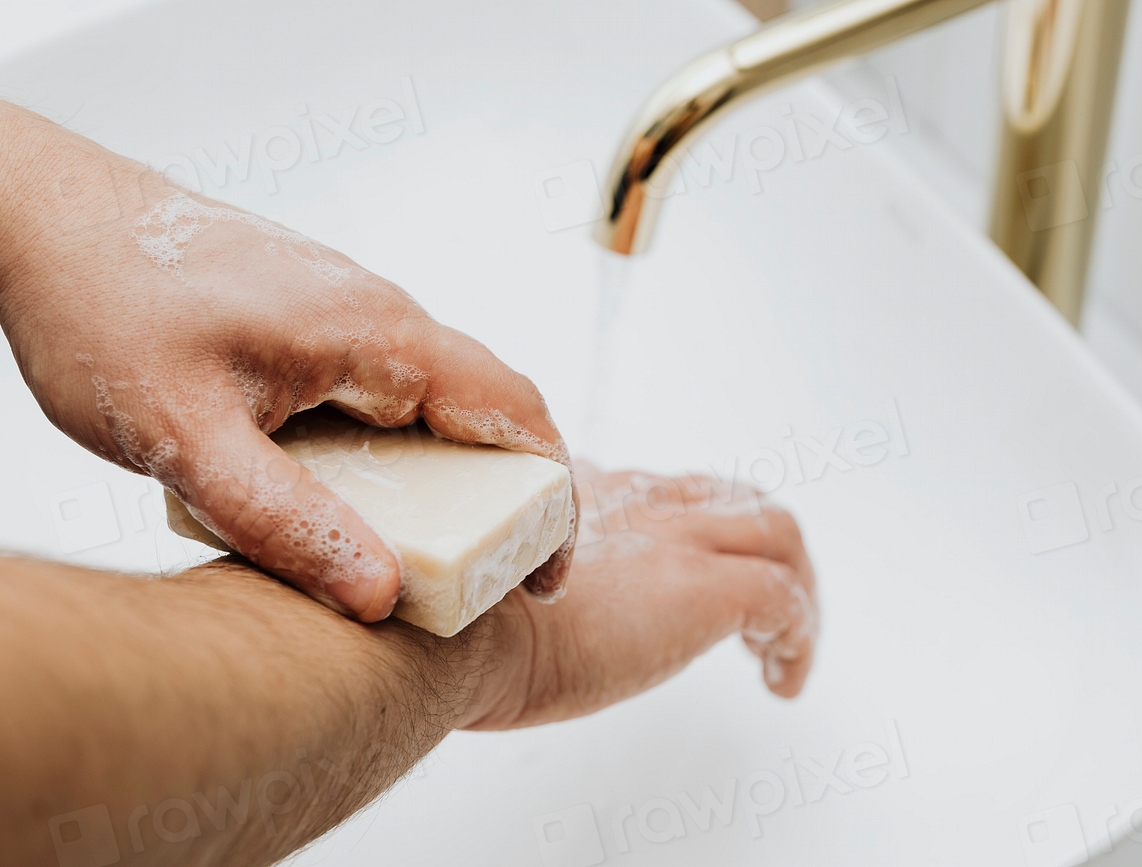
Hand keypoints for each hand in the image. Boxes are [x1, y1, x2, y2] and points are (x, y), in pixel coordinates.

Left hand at [0, 102, 573, 620]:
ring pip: (435, 398)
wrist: (42, 217)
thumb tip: (377, 593)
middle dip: (508, 496)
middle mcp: (379, 315)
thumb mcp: (186, 439)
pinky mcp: (314, 318)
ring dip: (451, 473)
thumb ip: (282, 521)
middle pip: (489, 407)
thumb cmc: (102, 306)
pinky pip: (388, 386)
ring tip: (421, 548)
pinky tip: (354, 488)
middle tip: (486, 576)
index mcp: (376, 335)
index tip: (544, 571)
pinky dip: (403, 446)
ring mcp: (348, 311)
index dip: (549, 497)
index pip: (514, 413)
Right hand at [460, 465, 819, 728]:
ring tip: (782, 652)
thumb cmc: (454, 623)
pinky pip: (783, 599)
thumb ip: (515, 565)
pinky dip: (798, 637)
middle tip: (759, 615)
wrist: (451, 635)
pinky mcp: (701, 586)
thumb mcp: (488, 573)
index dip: (691, 530)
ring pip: (776, 532)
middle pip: (732, 498)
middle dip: (758, 548)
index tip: (685, 579)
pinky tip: (781, 681)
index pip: (666, 492)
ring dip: (795, 587)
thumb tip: (510, 596)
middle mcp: (638, 502)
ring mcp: (675, 538)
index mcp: (585, 493)